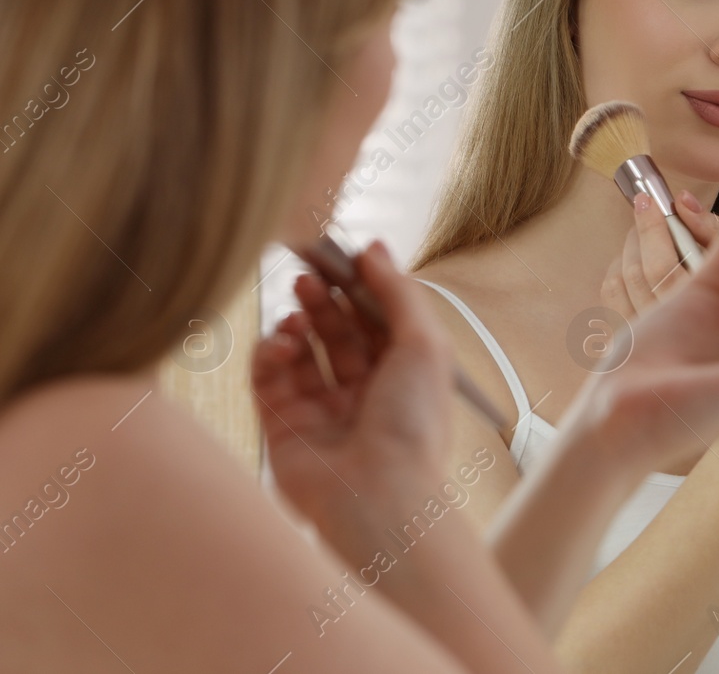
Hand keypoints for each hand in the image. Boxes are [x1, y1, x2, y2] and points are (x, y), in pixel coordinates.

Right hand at [251, 240, 456, 538]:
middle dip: (325, 299)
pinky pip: (268, 379)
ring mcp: (323, 410)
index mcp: (405, 375)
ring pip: (301, 352)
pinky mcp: (284, 427)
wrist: (377, 495)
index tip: (343, 255)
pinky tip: (283, 340)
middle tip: (311, 274)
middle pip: (338, 332)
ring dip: (298, 322)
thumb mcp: (424, 343)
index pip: (377, 320)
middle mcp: (364, 392)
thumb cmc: (413, 424)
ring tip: (299, 311)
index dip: (361, 288)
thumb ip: (398, 292)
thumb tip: (375, 249)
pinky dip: (270, 352)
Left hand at [600, 189, 718, 334]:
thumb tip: (686, 204)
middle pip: (636, 270)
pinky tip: (630, 263)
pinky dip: (616, 274)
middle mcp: (667, 332)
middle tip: (646, 207)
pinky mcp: (636, 345)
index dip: (653, 226)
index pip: (661, 262)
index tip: (656, 199)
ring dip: (627, 249)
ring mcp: (648, 340)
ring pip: (620, 284)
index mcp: (697, 315)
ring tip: (641, 232)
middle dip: (640, 230)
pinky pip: (612, 301)